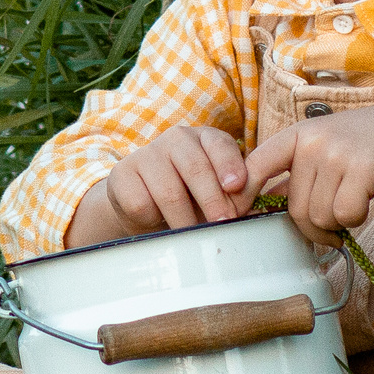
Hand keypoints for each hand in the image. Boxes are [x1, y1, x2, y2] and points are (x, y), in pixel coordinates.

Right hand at [66, 125, 251, 247]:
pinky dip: (153, 219)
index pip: (219, 144)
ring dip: (184, 219)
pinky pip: (141, 203)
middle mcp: (176, 139)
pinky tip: (158, 219)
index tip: (237, 186)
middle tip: (222, 223)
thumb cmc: (193, 199)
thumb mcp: (220, 193)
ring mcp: (146, 153)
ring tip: (193, 235)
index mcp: (205, 138)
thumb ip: (240, 192)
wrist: (146, 208)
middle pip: (195, 167)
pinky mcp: (122, 173)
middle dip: (212, 199)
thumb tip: (252, 199)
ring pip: (169, 191)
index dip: (229, 164)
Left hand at [241, 100, 373, 246]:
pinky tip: (364, 201)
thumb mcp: (321, 147)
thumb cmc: (361, 145)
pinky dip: (355, 219)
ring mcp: (337, 154)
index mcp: (296, 135)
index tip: (233, 213)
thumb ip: (294, 171)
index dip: (240, 192)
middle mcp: (312, 142)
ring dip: (337, 222)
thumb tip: (261, 204)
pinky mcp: (363, 170)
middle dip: (313, 225)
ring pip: (320, 217)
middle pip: (295, 209)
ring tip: (351, 202)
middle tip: (331, 223)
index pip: (255, 165)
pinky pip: (346, 216)